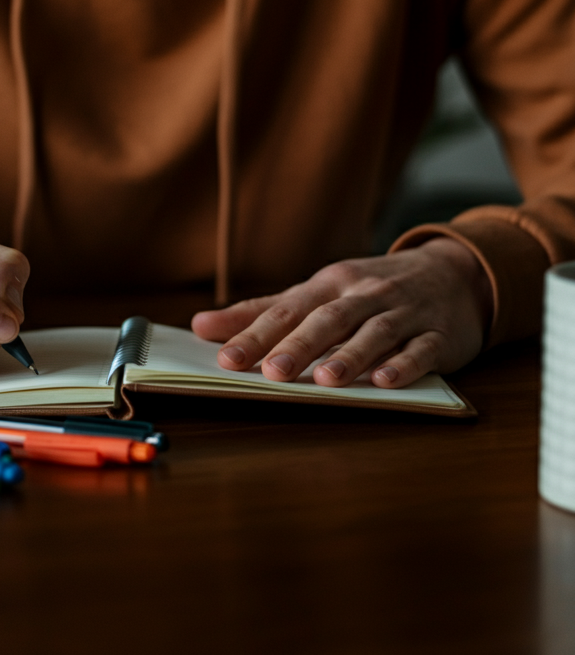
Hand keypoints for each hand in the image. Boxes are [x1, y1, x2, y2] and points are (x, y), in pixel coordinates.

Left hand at [191, 238, 492, 387]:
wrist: (453, 273)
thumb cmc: (369, 289)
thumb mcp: (316, 293)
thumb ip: (261, 311)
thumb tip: (200, 326)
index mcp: (328, 285)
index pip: (286, 310)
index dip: (256, 335)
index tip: (226, 359)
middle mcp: (363, 294)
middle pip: (327, 319)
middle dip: (299, 345)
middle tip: (272, 372)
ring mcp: (403, 313)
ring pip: (374, 333)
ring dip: (350, 355)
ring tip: (326, 380)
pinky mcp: (438, 334)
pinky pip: (421, 350)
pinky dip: (405, 364)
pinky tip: (386, 382)